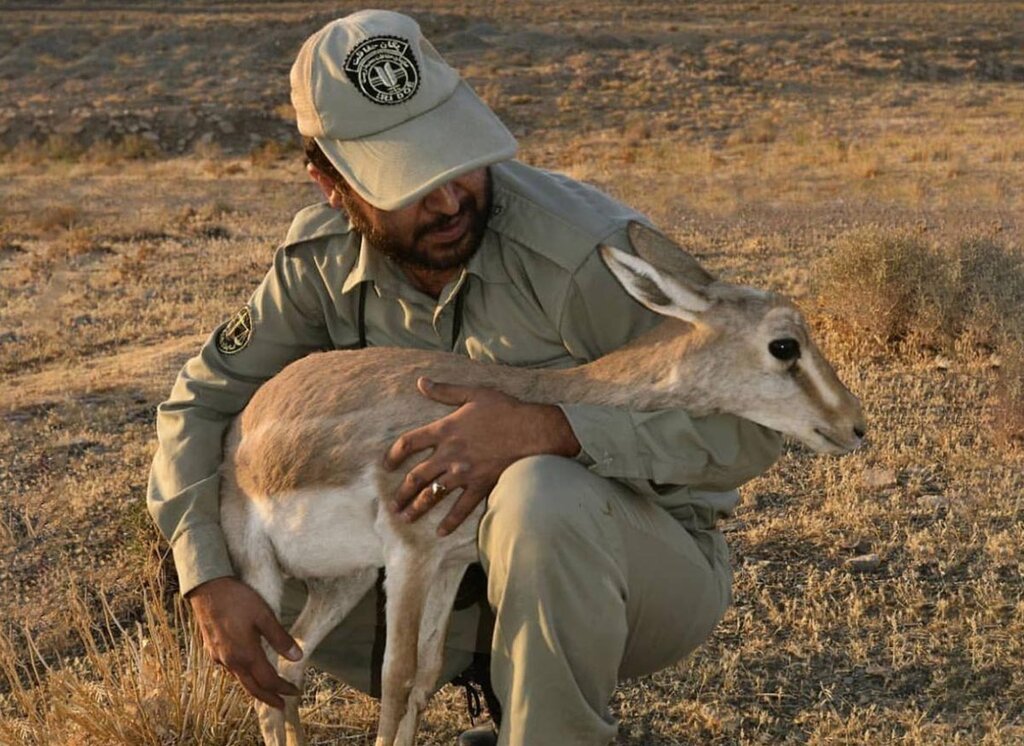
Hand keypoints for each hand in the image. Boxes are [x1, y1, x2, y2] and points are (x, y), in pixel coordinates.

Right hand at [187, 576, 301, 708]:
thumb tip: (298, 657)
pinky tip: (248, 669)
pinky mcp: (212, 650)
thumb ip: (280, 638)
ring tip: (268, 690)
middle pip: (252, 688)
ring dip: (255, 687)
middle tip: (282, 705)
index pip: (268, 680)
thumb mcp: (264, 615)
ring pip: (240, 679)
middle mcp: (230, 661)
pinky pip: (230, 669)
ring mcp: (219, 657)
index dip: (283, 688)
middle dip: (269, 698)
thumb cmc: (237, 599)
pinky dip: (243, 675)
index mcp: (245, 654)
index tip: (296, 692)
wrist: (207, 588)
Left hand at [384, 377, 579, 535]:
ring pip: (433, 495)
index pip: (409, 443)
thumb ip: (445, 391)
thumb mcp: (473, 394)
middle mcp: (449, 454)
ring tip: (406, 518)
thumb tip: (421, 382)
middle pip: (416, 477)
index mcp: (445, 430)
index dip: (394, 455)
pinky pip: (461, 509)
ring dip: (417, 508)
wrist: (532, 431)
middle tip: (393, 504)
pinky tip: (440, 532)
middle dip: (402, 492)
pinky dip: (450, 522)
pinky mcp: (480, 486)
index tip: (387, 465)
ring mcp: (463, 473)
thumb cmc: (504, 410)